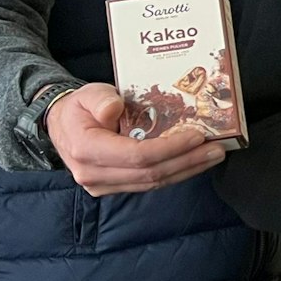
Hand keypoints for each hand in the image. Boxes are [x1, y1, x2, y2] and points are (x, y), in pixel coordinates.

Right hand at [49, 82, 223, 195]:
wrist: (62, 124)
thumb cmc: (79, 107)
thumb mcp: (88, 94)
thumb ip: (100, 99)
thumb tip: (114, 108)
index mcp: (87, 149)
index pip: (137, 155)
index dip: (171, 148)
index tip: (197, 137)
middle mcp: (94, 174)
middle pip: (150, 173)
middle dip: (188, 161)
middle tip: (217, 149)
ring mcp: (104, 185)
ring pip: (153, 183)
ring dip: (187, 170)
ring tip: (212, 156)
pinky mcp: (115, 186)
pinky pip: (149, 183)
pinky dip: (175, 173)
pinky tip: (194, 162)